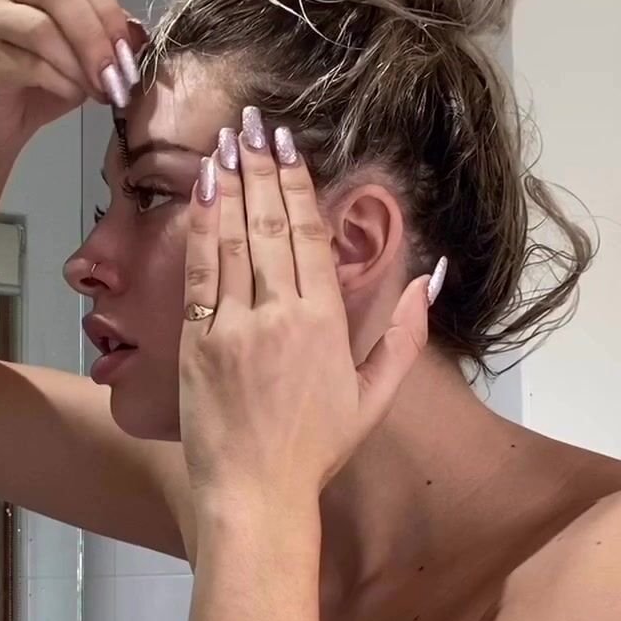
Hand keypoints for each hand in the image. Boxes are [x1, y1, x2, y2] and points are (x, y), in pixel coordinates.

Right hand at [0, 0, 145, 147]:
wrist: (7, 116)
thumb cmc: (48, 77)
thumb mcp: (90, 49)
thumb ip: (110, 31)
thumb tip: (137, 35)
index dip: (111, 11)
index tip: (129, 51)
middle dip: (95, 35)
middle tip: (116, 72)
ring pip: (43, 28)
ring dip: (79, 64)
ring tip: (99, 90)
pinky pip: (31, 63)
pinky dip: (61, 82)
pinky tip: (73, 94)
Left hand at [178, 108, 443, 504]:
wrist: (256, 494)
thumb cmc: (316, 450)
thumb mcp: (374, 397)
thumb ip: (402, 336)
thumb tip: (424, 280)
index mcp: (326, 323)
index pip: (310, 235)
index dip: (296, 186)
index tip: (288, 148)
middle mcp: (281, 314)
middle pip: (269, 225)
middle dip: (261, 170)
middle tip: (253, 126)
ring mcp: (234, 325)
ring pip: (232, 239)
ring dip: (230, 186)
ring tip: (226, 143)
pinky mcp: (197, 341)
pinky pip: (199, 273)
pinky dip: (200, 229)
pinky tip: (201, 194)